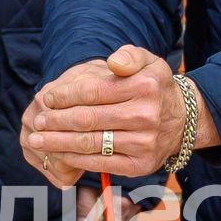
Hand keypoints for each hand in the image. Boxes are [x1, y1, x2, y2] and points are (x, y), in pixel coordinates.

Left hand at [23, 45, 203, 185]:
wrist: (182, 121)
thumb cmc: (154, 88)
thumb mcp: (149, 62)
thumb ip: (129, 55)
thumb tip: (112, 62)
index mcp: (144, 86)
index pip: (93, 91)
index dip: (65, 96)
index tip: (46, 98)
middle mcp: (145, 115)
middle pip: (87, 119)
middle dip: (56, 121)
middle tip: (38, 122)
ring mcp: (143, 143)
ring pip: (90, 143)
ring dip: (58, 143)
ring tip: (37, 140)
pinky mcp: (139, 165)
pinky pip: (99, 163)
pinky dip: (74, 159)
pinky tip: (58, 153)